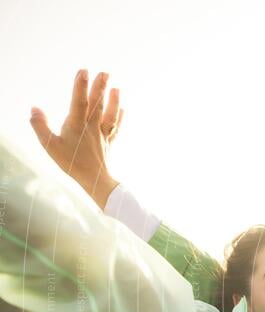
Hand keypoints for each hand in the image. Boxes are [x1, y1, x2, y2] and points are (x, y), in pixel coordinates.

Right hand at [29, 69, 122, 208]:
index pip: (79, 101)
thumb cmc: (71, 163)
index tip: (84, 70)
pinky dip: (119, 118)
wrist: (94, 181)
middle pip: (97, 104)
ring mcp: (102, 135)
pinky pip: (115, 129)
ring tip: (117, 88)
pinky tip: (123, 110)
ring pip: (109, 114)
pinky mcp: (108, 144)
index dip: (81, 85)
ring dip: (113, 100)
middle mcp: (92, 127)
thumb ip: (40, 126)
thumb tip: (34, 108)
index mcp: (77, 125)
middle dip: (100, 87)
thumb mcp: (50, 146)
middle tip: (105, 72)